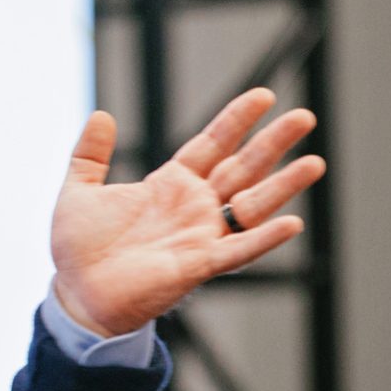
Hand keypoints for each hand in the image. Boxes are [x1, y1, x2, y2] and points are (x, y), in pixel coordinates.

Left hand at [50, 89, 324, 336]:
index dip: (236, 119)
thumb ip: (91, 154)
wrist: (76, 295)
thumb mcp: (80, 190)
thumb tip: (101, 115)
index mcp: (169, 184)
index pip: (212, 144)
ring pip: (252, 205)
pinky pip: (238, 250)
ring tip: (315, 162)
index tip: (263, 95)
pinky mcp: (198, 265)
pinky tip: (291, 223)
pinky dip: (264, 237)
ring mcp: (200, 235)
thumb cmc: (78, 248)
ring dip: (283, 185)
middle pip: (242, 167)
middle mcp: (193, 207)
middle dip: (273, 143)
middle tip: (305, 116)